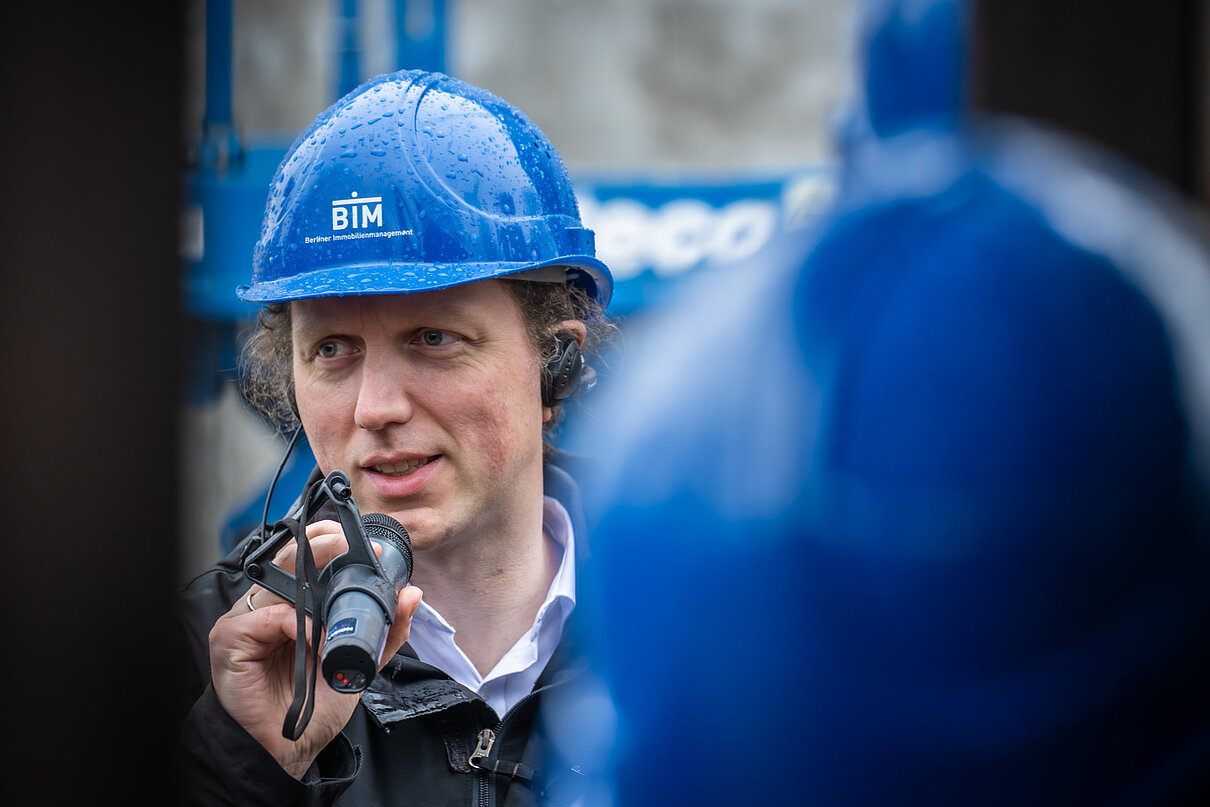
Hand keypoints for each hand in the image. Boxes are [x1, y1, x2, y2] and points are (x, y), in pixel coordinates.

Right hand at [208, 519, 422, 778]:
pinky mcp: (230, 639)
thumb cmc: (315, 703)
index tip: (370, 546)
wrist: (291, 747)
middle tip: (352, 547)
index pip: (307, 558)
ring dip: (315, 589)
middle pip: (289, 558)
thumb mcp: (360, 662)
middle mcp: (267, 605)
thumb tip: (412, 595)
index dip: (333, 544)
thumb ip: (385, 631)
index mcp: (292, 604)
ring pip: (279, 583)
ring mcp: (245, 620)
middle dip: (323, 546)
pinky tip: (314, 640)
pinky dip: (297, 626)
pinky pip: (268, 619)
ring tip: (342, 604)